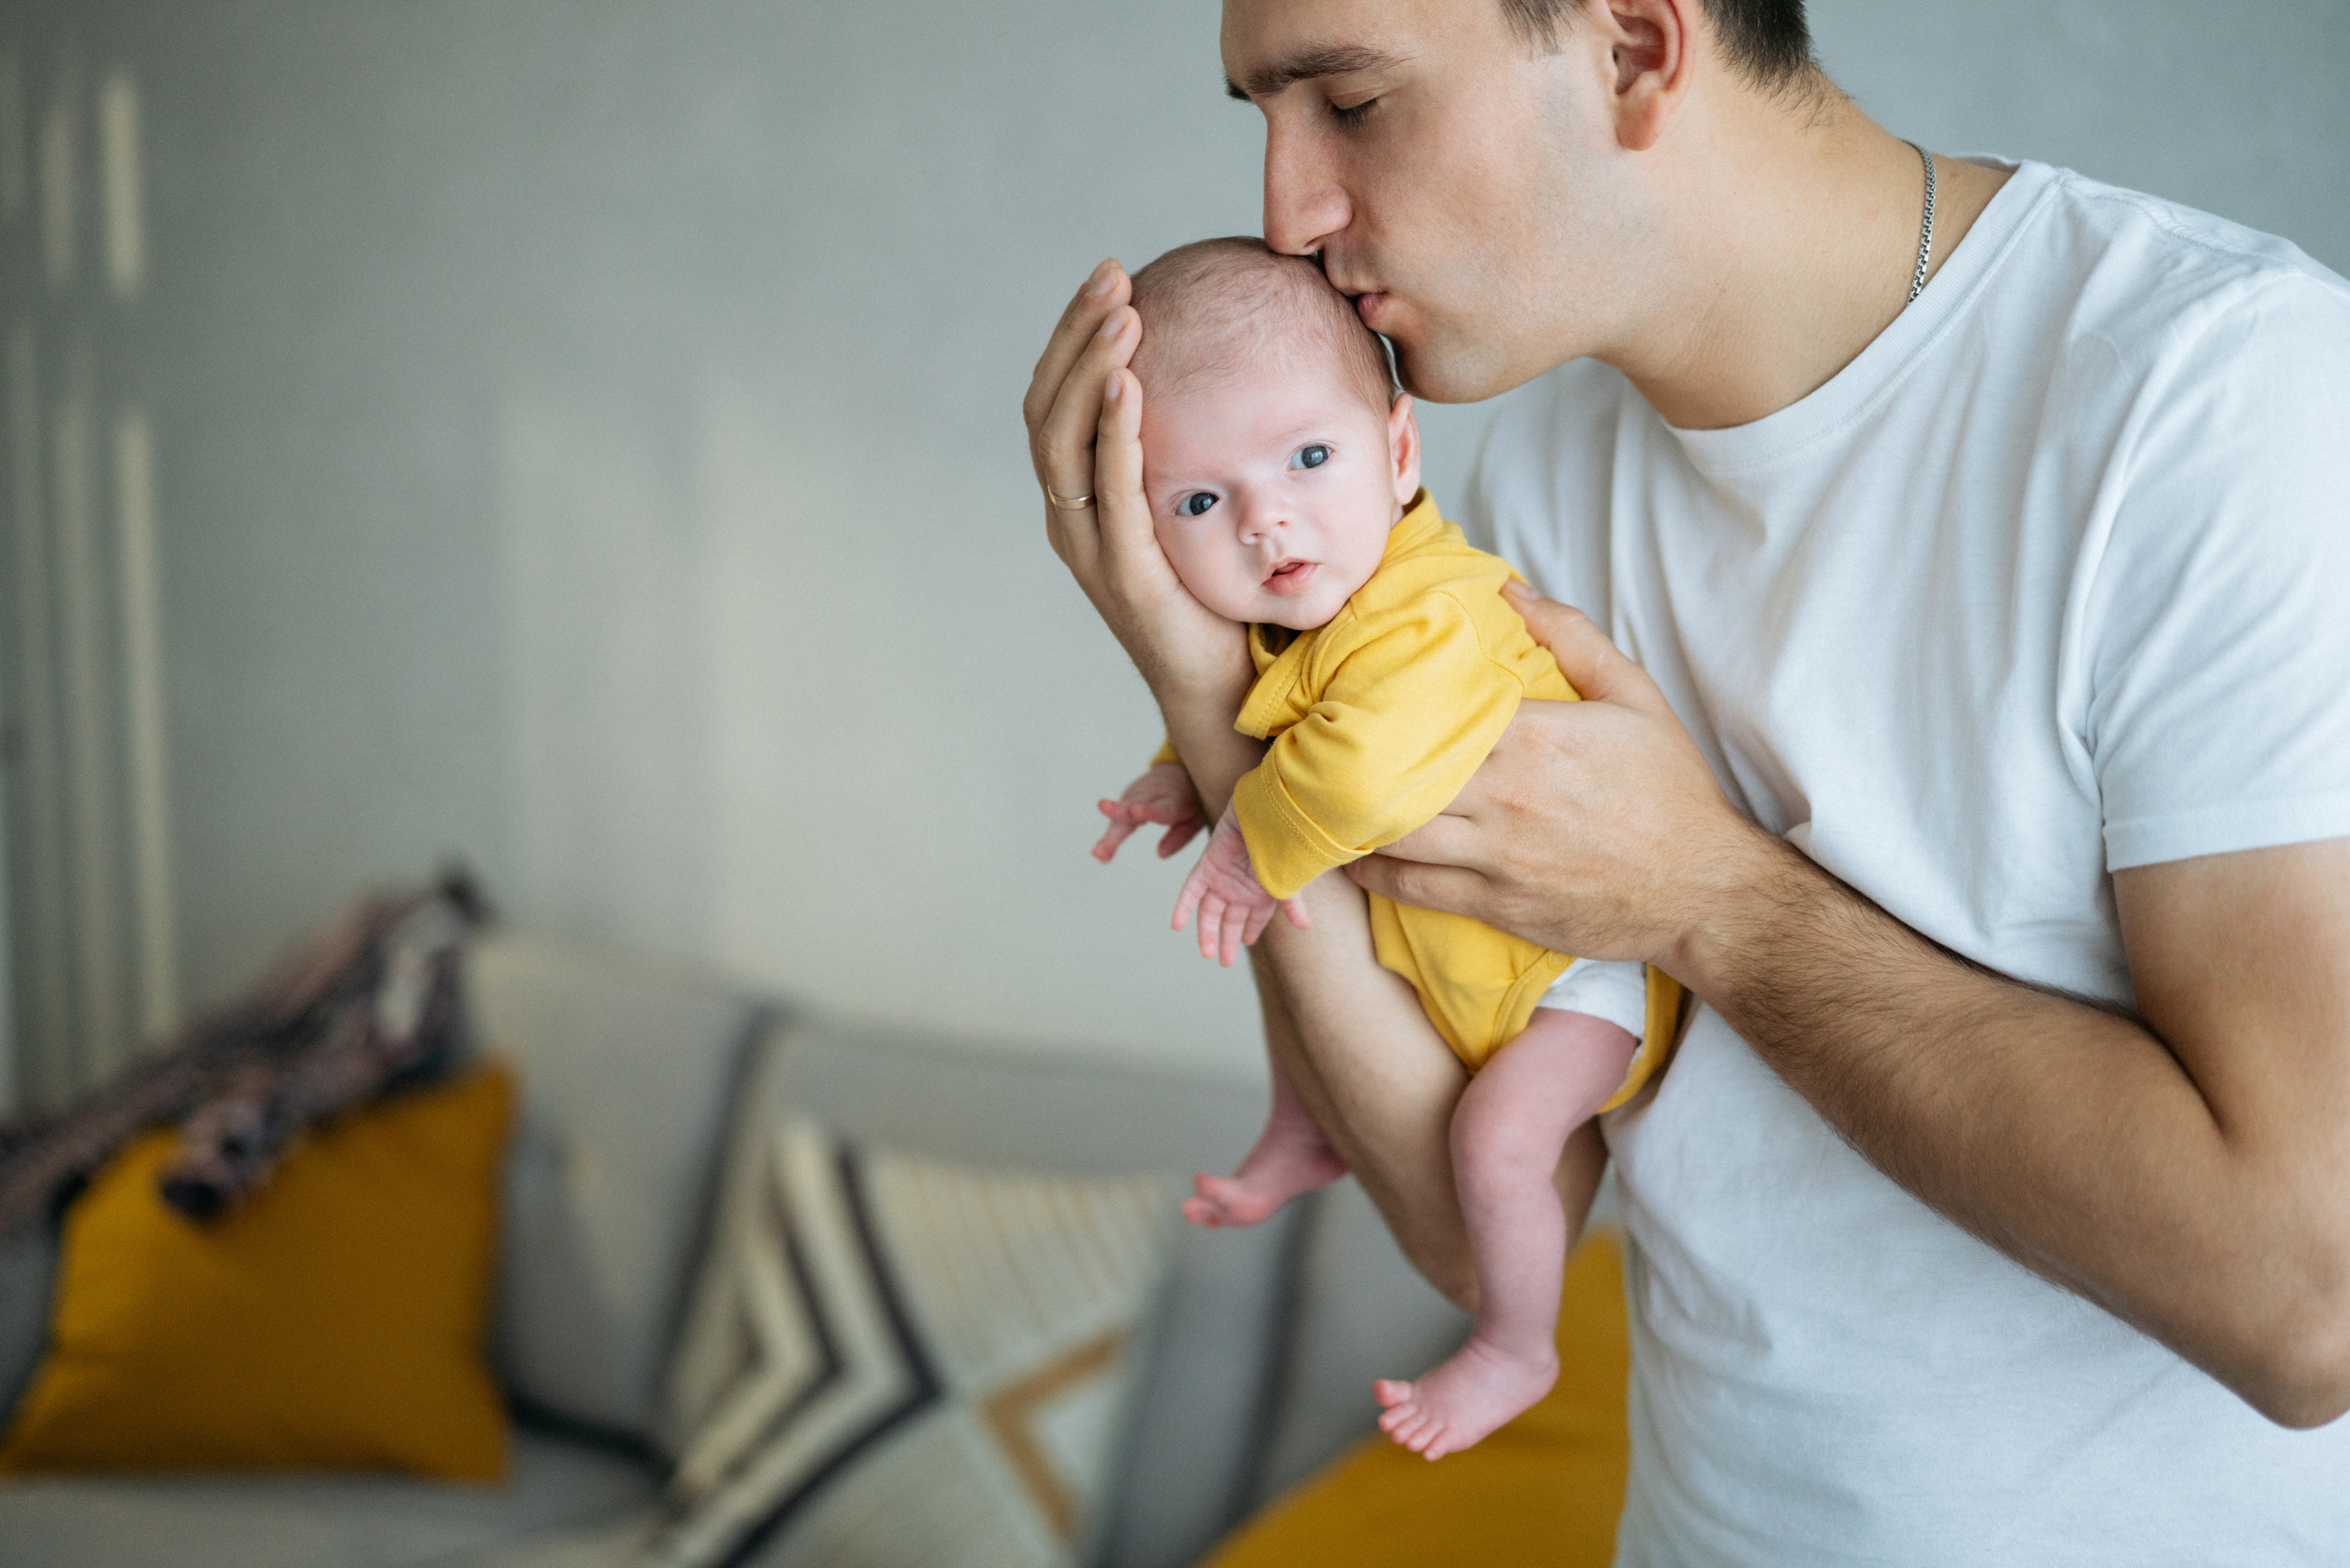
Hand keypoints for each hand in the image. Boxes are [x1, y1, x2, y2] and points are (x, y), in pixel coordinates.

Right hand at [1024, 260, 1249, 708]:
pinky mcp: (1122, 573)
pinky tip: (1130, 385)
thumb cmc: (1224, 594)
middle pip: (1047, 408)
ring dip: (1090, 371)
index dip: (1075, 335)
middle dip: (1075, 335)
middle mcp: (1073, 519)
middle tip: (1113, 276)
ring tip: (1121, 317)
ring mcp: (1090, 548)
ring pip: (1064, 443)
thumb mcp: (1205, 501)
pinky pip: (1109, 492)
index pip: (1059, 398)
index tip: (1113, 277)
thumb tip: (1246, 360)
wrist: (1226, 687)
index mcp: (1083, 498)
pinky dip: (1114, 434)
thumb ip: (1200, 441)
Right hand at [1092, 762, 1205, 861]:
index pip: (1161, 807)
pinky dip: (1111, 834)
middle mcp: (1152, 795)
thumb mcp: (1197, 818)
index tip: (1135, 811)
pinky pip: (1118, 817)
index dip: (1148, 810)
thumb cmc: (1192, 800)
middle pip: (1132, 807)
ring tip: (1098, 854)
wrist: (1180, 771)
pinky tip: (1103, 854)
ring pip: (1120, 814)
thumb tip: (1160, 854)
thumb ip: (1181, 836)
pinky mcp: (1128, 796)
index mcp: (1174, 801)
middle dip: (1116, 817)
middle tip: (1106, 832)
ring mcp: (1137, 793)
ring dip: (1109, 835)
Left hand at [1173, 806, 1312, 966]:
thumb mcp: (1286, 879)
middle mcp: (1239, 886)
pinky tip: (1177, 926)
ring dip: (1206, 932)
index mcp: (1260, 889)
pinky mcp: (1205, 868)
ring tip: (1207, 953)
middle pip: (1230, 919)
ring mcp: (1221, 878)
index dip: (1250, 930)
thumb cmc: (1280, 845)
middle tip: (1224, 962)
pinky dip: (1183, 908)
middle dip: (1228, 940)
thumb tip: (1305, 927)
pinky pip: (1190, 892)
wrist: (1265, 815)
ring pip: (1209, 911)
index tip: (1247, 943)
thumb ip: (1291, 904)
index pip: (1254, 917)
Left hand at [1346, 582, 1768, 970]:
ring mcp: (1496, 856)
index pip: (1430, 707)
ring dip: (1350, 814)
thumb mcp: (1635, 696)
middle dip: (1350, 754)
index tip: (1349, 685)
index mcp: (1533, 736)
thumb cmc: (1672, 793)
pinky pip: (1413, 887)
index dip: (1381, 696)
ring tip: (1322, 795)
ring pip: (1392, 833)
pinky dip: (1373, 870)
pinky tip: (1352, 851)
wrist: (1706, 892)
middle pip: (1396, 770)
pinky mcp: (1496, 905)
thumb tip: (1508, 589)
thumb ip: (1570, 635)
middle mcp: (1504, 796)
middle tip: (1315, 739)